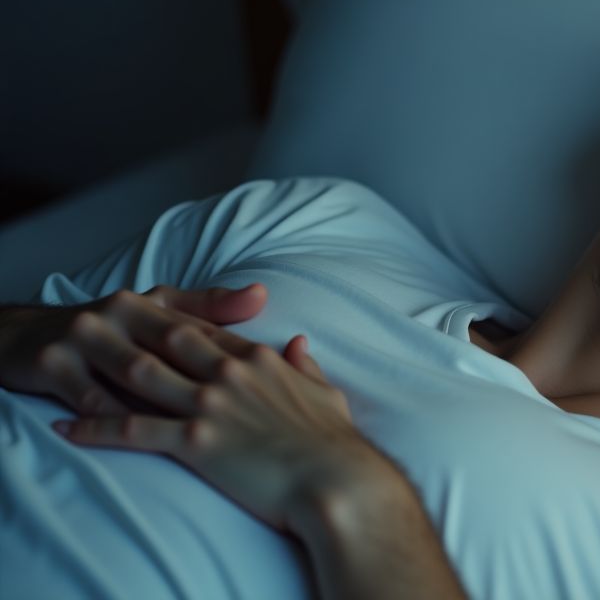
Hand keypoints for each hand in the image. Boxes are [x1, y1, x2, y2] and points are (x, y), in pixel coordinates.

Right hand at [0, 284, 274, 415]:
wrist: (22, 338)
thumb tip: (262, 294)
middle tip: (251, 411)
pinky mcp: (54, 365)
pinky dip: (117, 423)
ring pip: (135, 376)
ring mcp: (84, 338)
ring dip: (172, 406)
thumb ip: (208, 307)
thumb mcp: (153, 311)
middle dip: (213, 382)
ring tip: (208, 433)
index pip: (200, 329)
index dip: (237, 354)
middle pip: (173, 349)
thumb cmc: (108, 330)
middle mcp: (117, 313)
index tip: (273, 381)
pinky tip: (143, 440)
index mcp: (149, 302)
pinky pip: (92, 400)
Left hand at [53, 335, 394, 533]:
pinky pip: (134, 430)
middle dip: (130, 323)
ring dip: (101, 364)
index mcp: (258, 360)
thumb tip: (300, 343)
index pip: (208, 330)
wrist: (336, 480)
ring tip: (72, 358)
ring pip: (142, 374)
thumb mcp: (327, 393)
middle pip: (168, 338)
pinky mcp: (195, 441)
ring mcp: (209, 404)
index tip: (149, 313)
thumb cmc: (336, 443)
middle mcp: (228, 373)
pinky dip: (96, 426)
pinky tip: (69, 427)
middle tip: (99, 314)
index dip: (174, 318)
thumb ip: (307, 366)